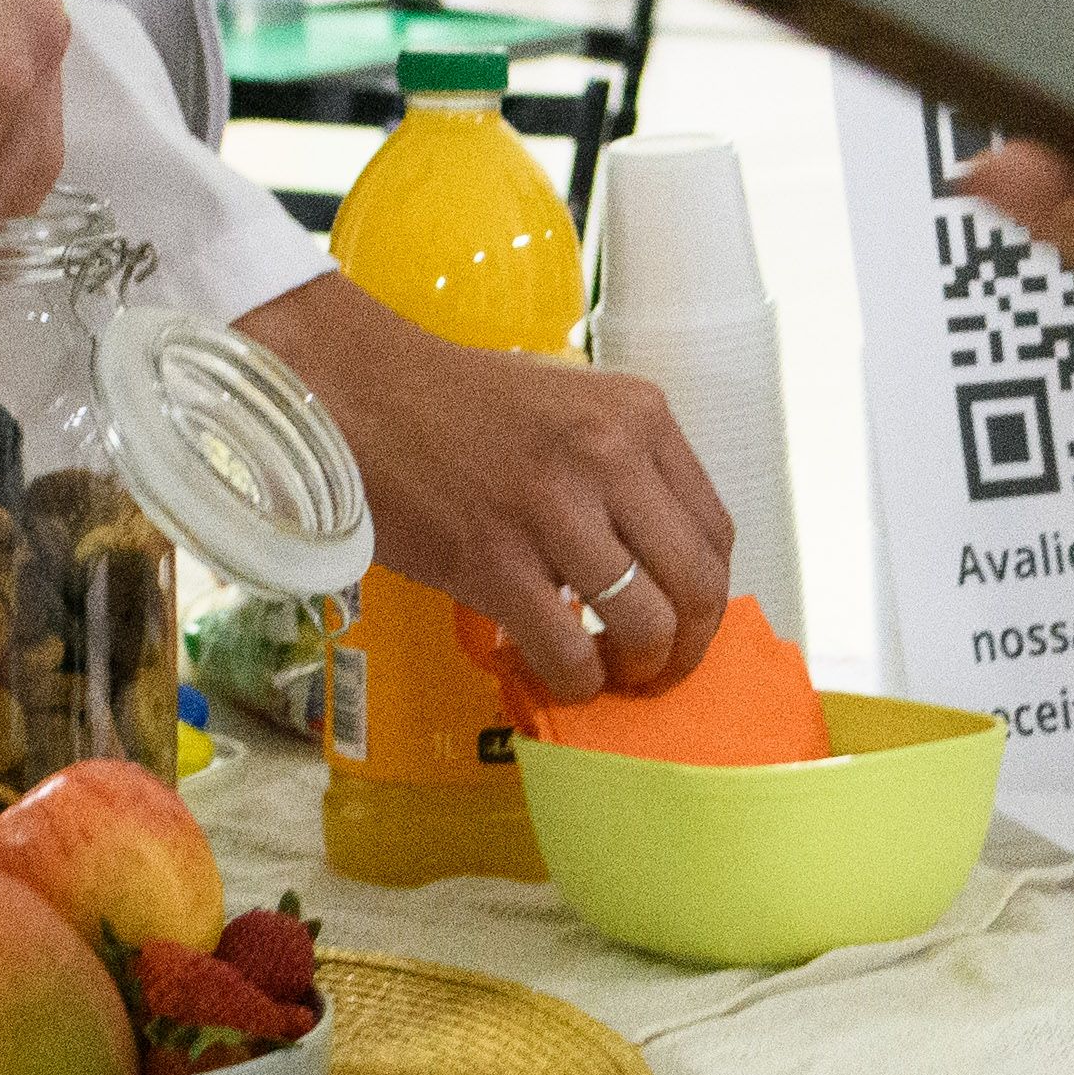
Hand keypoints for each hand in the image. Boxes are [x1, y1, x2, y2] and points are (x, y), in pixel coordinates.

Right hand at [241, 275, 730, 697]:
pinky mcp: (496, 561)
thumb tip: (655, 562)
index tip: (686, 622)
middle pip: (698, 584)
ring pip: (645, 625)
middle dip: (687, 647)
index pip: (716, 530)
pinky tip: (557, 675)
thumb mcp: (569, 405)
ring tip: (608, 674)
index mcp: (638, 416)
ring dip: (636, 670)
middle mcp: (610, 456)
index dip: (708, 595)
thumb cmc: (453, 403)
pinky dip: (574, 682)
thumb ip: (622, 469)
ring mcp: (554, 510)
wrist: (357, 392)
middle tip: (658, 670)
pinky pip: (568, 651)